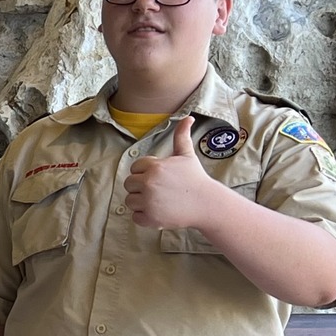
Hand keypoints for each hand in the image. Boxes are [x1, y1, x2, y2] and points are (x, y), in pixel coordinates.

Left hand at [125, 116, 224, 230]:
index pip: (135, 168)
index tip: (159, 177)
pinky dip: (144, 216)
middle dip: (140, 186)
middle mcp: (149, 183)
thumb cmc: (195, 178)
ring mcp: (149, 202)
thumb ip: (181, 136)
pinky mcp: (150, 218)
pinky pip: (135, 217)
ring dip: (140, 202)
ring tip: (158, 200)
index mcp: (154, 167)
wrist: (206, 203)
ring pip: (130, 201)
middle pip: (129, 184)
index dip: (145, 172)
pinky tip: (159, 211)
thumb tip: (188, 117)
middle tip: (158, 189)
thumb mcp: (186, 155)